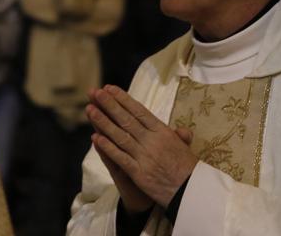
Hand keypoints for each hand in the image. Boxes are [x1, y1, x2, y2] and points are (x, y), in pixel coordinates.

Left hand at [86, 85, 197, 208]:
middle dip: (109, 105)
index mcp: (162, 132)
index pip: (139, 111)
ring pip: (120, 136)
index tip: (110, 89)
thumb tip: (181, 130)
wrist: (190, 191)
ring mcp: (144, 156)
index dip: (123, 99)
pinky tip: (95, 138)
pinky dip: (107, 147)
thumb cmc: (188, 169)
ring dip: (103, 122)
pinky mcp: (138, 172)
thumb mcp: (186, 147)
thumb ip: (180, 136)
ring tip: (90, 110)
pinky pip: (120, 157)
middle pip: (126, 119)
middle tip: (95, 92)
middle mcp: (152, 140)